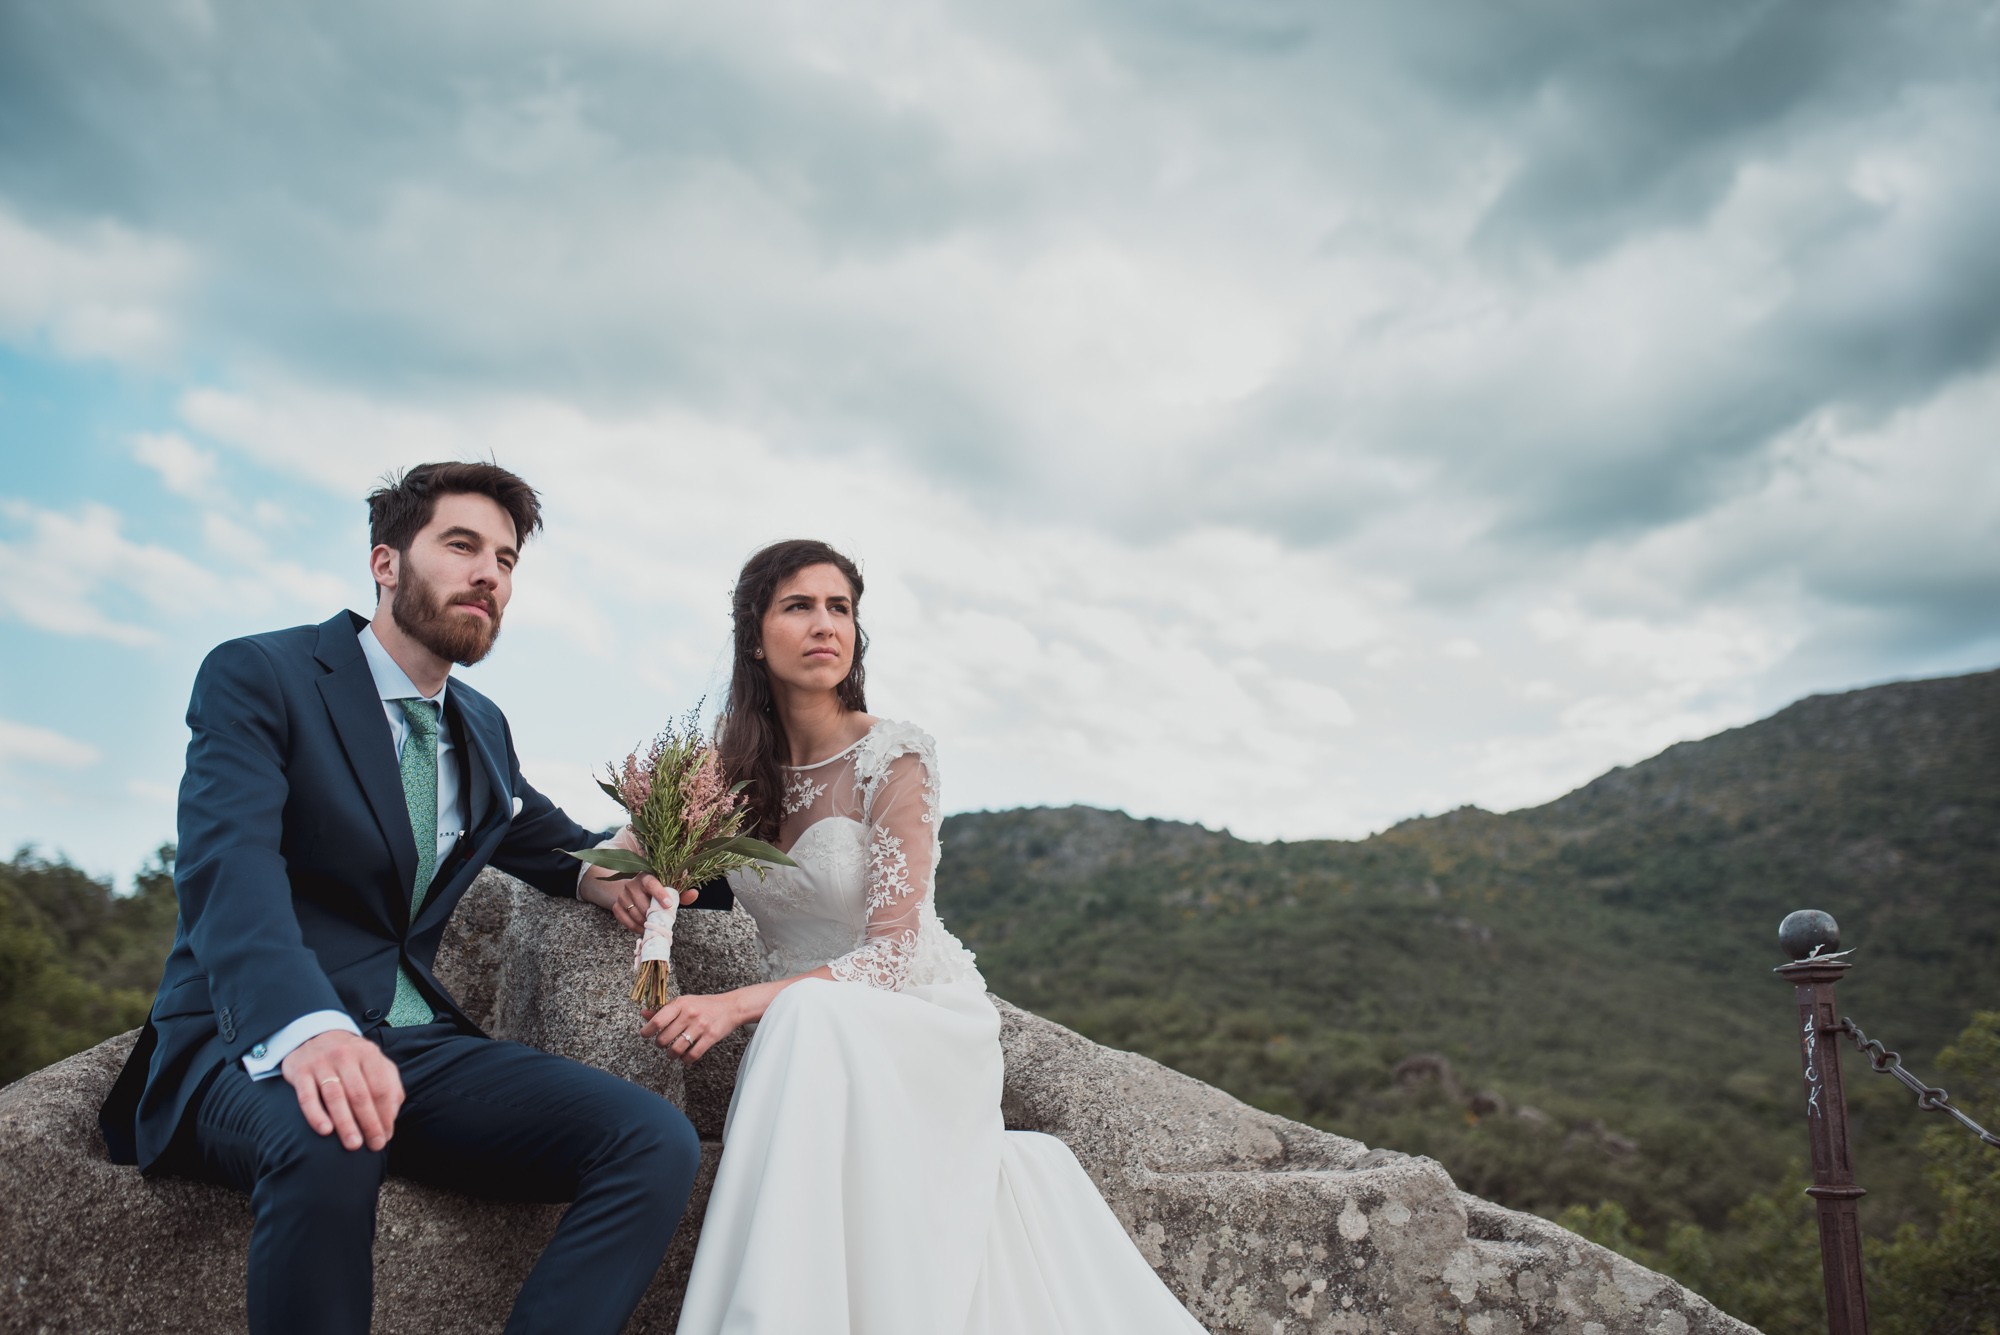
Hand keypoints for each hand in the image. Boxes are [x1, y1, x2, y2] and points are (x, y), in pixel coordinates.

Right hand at [281, 1030, 404, 1150]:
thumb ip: (389, 1085)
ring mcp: (321, 1063)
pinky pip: (307, 1096)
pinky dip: (316, 1114)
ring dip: (346, 1123)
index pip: (381, 1088)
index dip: (386, 1115)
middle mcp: (345, 1056)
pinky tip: (325, 1131)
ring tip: (354, 1145)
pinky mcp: (300, 1072)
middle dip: (369, 1123)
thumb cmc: (351, 1059)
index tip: (386, 1136)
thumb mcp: (374, 1063)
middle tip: (374, 1146)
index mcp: (368, 1054)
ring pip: (335, 1096)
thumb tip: (391, 1116)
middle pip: (360, 1094)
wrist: (313, 1035)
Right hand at [579, 826, 698, 932]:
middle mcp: (632, 884)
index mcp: (647, 876)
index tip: (669, 905)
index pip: (652, 884)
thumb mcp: (671, 891)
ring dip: (645, 923)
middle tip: (662, 922)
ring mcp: (622, 895)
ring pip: (634, 913)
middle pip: (643, 904)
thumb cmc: (658, 892)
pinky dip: (634, 927)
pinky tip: (642, 928)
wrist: (638, 892)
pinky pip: (624, 920)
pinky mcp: (616, 905)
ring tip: (653, 925)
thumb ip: (682, 893)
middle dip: (653, 915)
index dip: (660, 894)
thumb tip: (694, 893)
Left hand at [641, 990, 743, 1063]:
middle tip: (662, 1043)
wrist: (731, 1007)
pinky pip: (692, 1055)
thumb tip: (644, 1014)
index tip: (645, 1034)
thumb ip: (663, 1009)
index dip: (647, 1030)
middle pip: (664, 1038)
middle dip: (660, 1044)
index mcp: (681, 1004)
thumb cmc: (705, 1005)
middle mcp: (690, 1014)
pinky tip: (685, 1057)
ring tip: (672, 1053)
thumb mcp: (684, 1002)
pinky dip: (686, 1060)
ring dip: (671, 1055)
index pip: (658, 1020)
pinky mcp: (711, 1037)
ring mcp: (701, 1026)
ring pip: (676, 1049)